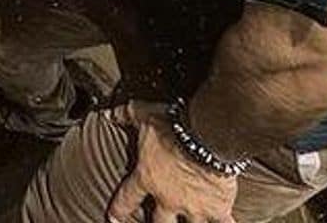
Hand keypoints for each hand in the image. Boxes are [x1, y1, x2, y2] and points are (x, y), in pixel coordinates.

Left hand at [108, 103, 239, 222]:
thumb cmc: (172, 126)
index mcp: (148, 177)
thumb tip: (108, 114)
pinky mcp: (218, 208)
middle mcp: (168, 197)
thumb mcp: (143, 115)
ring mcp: (193, 206)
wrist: (206, 136)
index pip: (128, 197)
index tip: (114, 218)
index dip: (120, 209)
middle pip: (160, 222)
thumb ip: (125, 115)